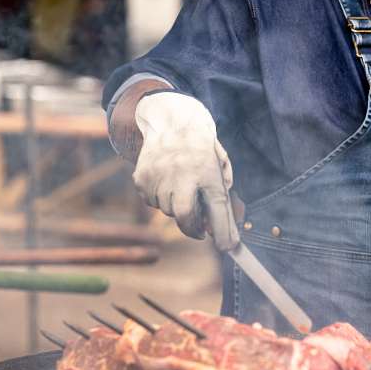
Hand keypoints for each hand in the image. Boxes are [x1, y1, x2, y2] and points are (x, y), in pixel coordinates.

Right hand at [132, 92, 239, 250]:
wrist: (170, 121)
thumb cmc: (200, 148)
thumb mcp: (220, 165)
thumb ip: (223, 195)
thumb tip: (225, 228)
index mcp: (207, 170)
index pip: (217, 208)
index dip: (223, 231)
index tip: (228, 248)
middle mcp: (182, 173)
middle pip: (184, 215)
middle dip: (192, 228)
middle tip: (198, 230)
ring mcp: (158, 176)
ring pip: (167, 209)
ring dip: (176, 207)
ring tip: (180, 186)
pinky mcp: (142, 177)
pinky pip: (152, 201)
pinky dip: (160, 198)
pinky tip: (166, 180)